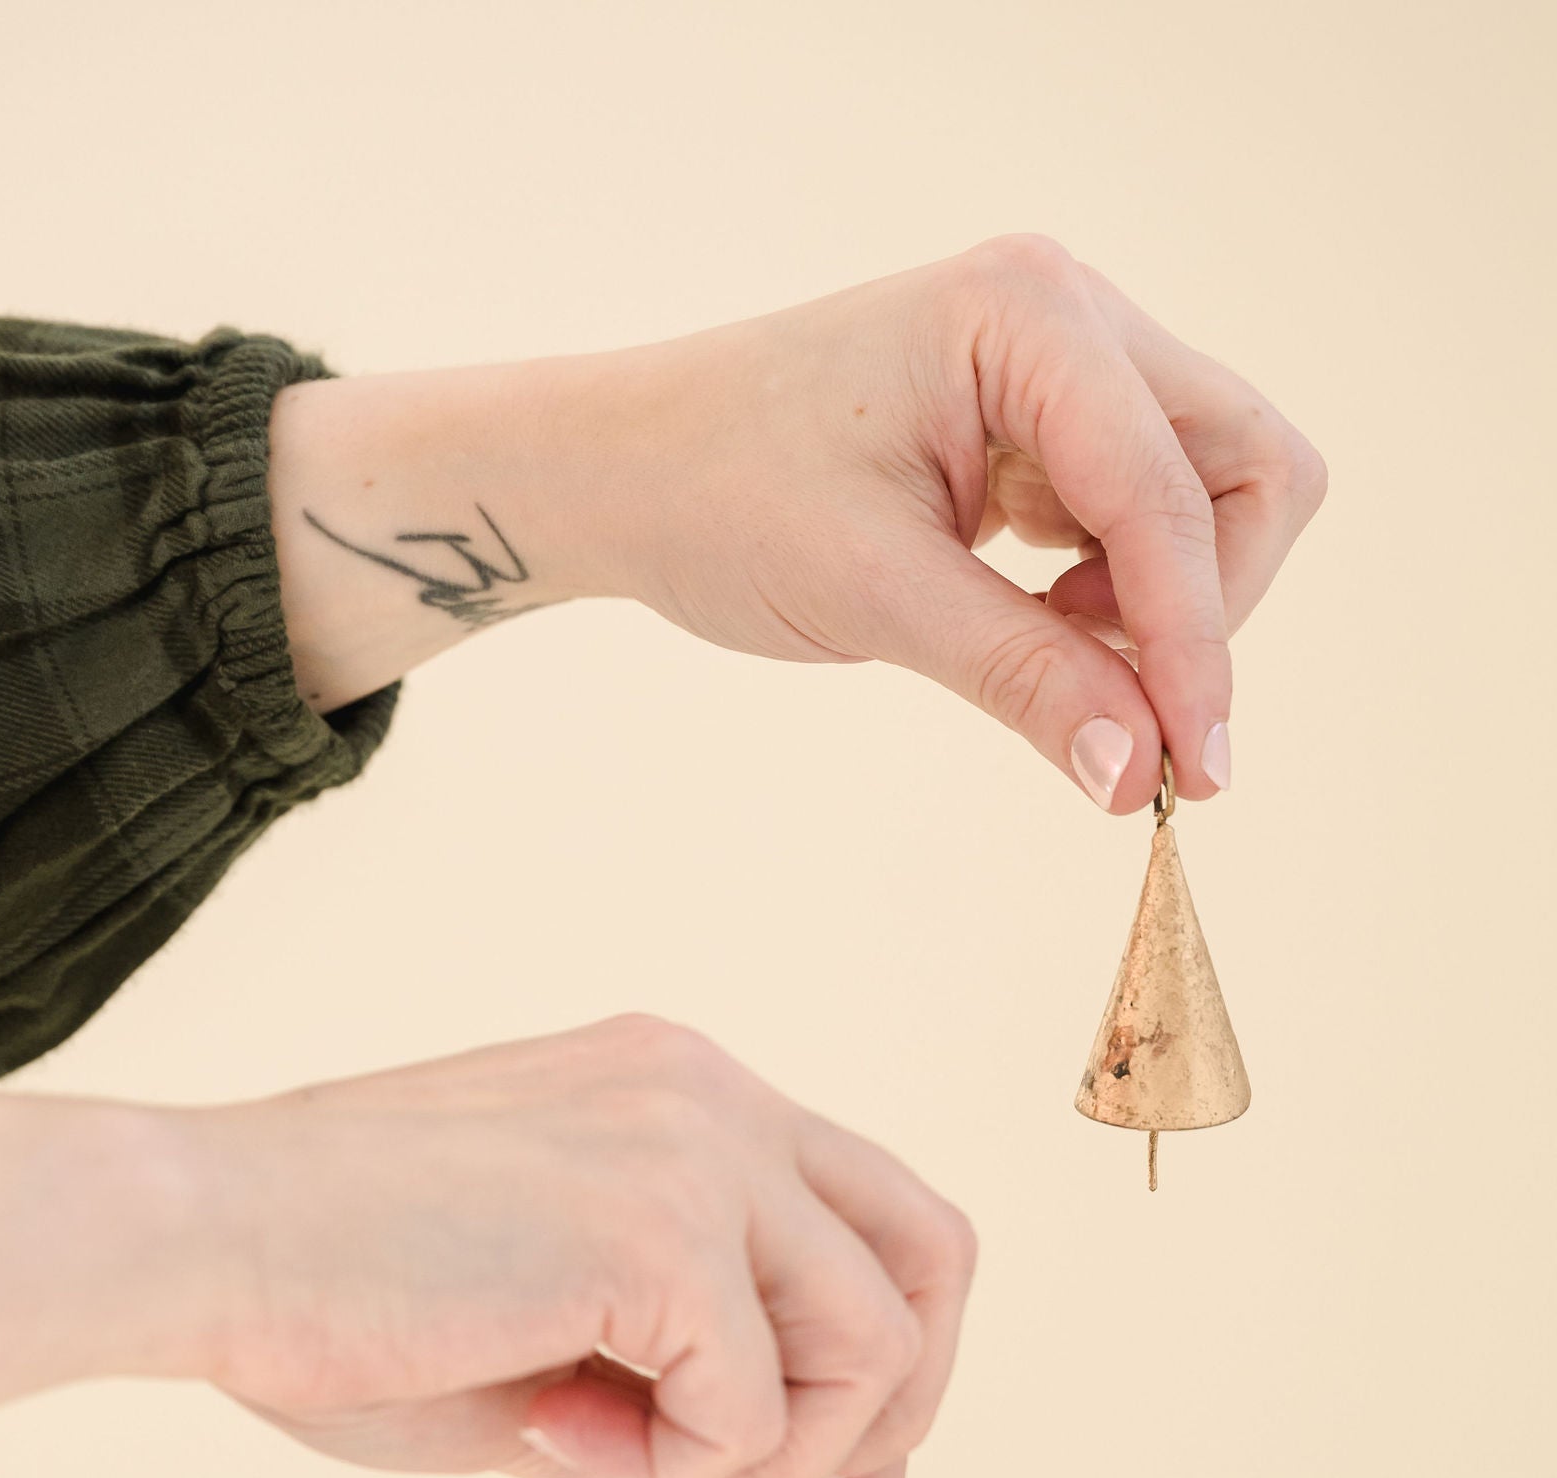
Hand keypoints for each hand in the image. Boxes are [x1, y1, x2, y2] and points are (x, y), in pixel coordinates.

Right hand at [0, 1018, 973, 1477]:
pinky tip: (550, 1429)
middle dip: (891, 1412)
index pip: (878, 1224)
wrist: (196, 1244)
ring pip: (874, 1338)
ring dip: (763, 1451)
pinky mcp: (654, 1221)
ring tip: (601, 1451)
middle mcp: (709, 1092)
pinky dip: (678, 1466)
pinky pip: (758, 1399)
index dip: (890, 1375)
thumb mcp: (557, 1391)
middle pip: (934, 1255)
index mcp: (683, 1098)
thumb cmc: (338, 1305)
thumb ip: (699, 1451)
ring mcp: (692, 1142)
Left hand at [269, 235, 1325, 811]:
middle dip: (1205, 603)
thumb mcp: (872, 596)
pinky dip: (1115, 585)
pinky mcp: (1037, 419)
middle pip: (1242, 465)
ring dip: (1162, 597)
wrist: (623, 470)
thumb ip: (1021, 676)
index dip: (1194, 642)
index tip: (1194, 773)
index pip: (1169, 493)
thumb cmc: (718, 500)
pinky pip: (1135, 508)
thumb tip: (1139, 777)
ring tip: (1049, 650)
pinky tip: (1035, 619)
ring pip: (1206, 489)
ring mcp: (1057, 359)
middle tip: (1126, 713)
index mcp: (1028, 315)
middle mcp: (1065, 312)